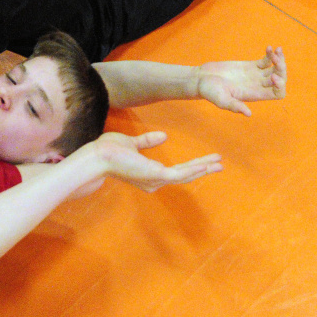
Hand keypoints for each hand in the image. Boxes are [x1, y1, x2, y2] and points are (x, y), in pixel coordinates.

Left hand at [93, 131, 222, 192]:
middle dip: (202, 169)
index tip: (205, 162)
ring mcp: (155, 180)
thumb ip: (147, 141)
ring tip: (219, 163)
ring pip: (186, 175)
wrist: (97, 156)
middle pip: (184, 175)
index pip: (175, 171)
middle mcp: (154, 181)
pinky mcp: (156, 175)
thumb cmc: (109, 151)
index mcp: (148, 174)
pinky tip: (206, 164)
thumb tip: (163, 135)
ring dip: (203, 168)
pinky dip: (195, 168)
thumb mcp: (132, 143)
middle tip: (219, 164)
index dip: (191, 167)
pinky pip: (180, 173)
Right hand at [196, 46, 286, 115]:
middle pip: (280, 79)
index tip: (272, 77)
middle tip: (276, 59)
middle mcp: (258, 85)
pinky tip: (268, 47)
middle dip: (282, 69)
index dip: (280, 86)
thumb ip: (234, 106)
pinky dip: (270, 54)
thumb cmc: (209, 91)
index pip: (277, 93)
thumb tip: (248, 114)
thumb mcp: (221, 100)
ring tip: (275, 50)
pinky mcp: (250, 66)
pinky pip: (266, 60)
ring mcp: (255, 75)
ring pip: (275, 68)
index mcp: (255, 95)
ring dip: (279, 59)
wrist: (201, 79)